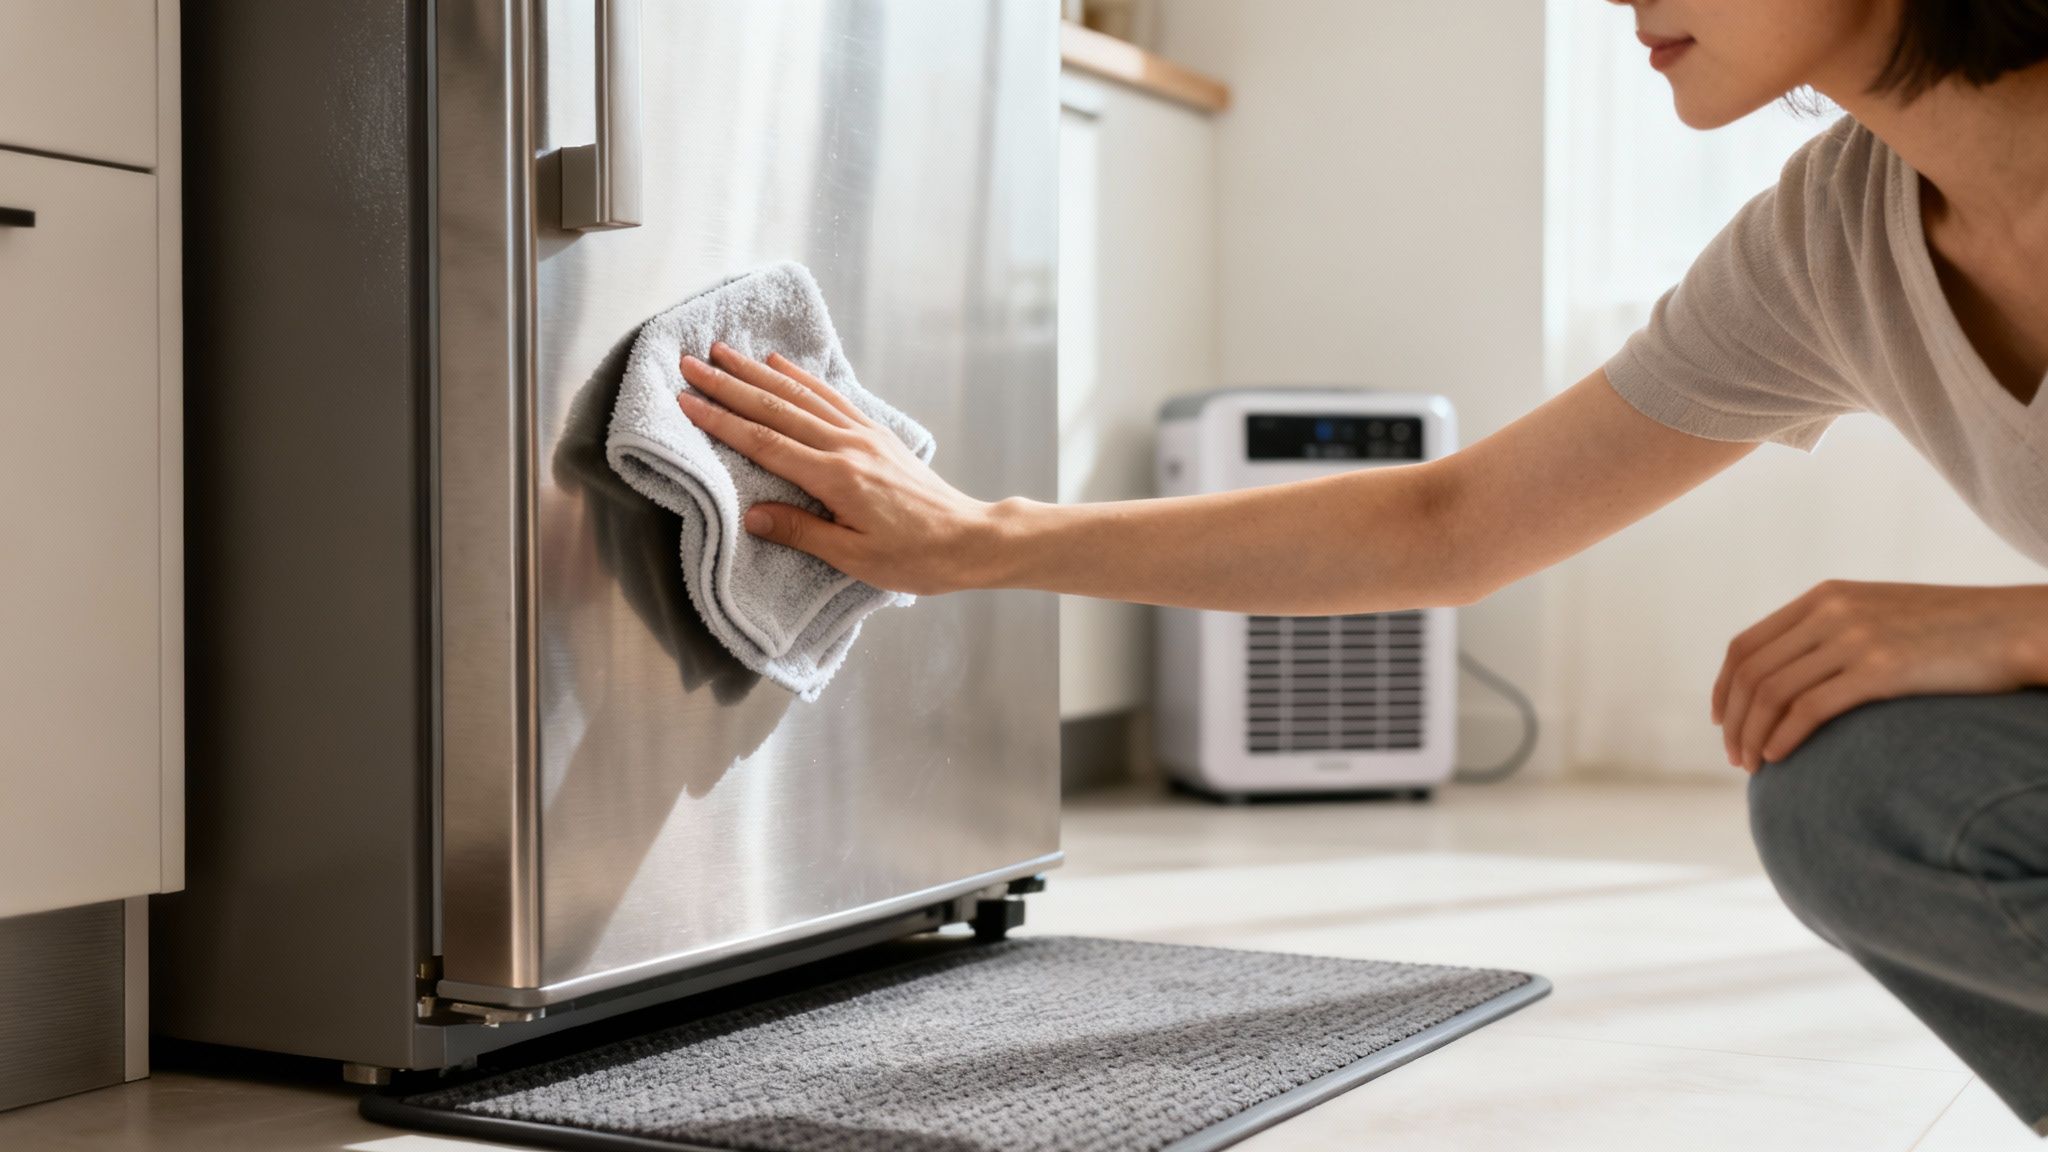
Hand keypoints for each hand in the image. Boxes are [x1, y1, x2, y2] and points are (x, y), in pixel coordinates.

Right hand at [674, 343, 999, 594]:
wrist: (969, 539)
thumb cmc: (915, 557)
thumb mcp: (854, 557)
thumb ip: (801, 532)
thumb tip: (752, 515)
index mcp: (837, 477)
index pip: (765, 443)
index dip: (722, 421)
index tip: (688, 400)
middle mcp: (848, 445)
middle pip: (776, 408)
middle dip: (729, 384)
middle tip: (691, 363)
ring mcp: (864, 433)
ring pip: (801, 394)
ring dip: (757, 372)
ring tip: (723, 352)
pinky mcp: (876, 433)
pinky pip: (830, 396)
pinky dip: (800, 377)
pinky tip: (779, 364)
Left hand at [1713, 580, 2047, 772]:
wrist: (2014, 627)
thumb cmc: (1950, 633)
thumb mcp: (1879, 615)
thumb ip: (1833, 633)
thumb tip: (1793, 676)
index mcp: (1824, 597)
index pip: (1745, 645)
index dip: (1725, 687)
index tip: (1721, 720)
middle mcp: (1831, 612)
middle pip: (1751, 673)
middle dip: (1733, 721)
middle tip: (1734, 757)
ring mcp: (1854, 638)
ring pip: (1772, 693)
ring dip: (1753, 736)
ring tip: (1752, 766)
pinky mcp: (1881, 670)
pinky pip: (1809, 709)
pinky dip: (1783, 738)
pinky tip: (1779, 759)